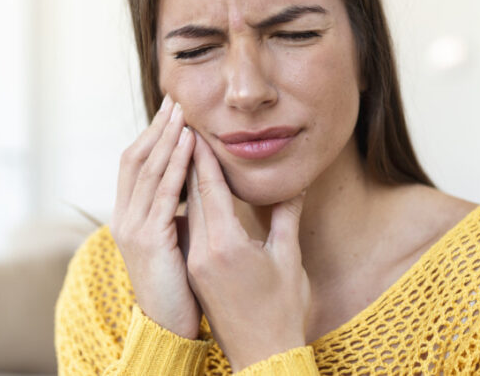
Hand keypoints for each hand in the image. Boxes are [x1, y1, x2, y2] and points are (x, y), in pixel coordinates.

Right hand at [110, 95, 201, 338]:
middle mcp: (123, 217)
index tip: (170, 111)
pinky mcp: (149, 240)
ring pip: (148, 170)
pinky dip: (176, 164)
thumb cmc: (179, 288)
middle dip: (156, 127)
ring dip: (167, 138)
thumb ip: (177, 214)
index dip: (151, 135)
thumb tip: (193, 187)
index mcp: (128, 217)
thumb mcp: (175, 242)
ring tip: (183, 112)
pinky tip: (190, 144)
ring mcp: (132, 228)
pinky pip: (164, 192)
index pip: (134, 164)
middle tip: (175, 99)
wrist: (169, 327)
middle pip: (136, 158)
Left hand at [185, 132, 309, 370]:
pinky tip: (192, 192)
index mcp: (226, 245)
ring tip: (185, 150)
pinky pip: (189, 229)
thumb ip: (285, 218)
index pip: (209, 189)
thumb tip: (294, 184)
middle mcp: (203, 252)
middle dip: (189, 160)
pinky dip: (190, 205)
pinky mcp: (195, 273)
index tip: (196, 128)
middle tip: (184, 127)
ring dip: (186, 181)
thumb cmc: (282, 310)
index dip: (203, 157)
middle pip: (192, 196)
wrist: (262, 356)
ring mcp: (196, 263)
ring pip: (188, 212)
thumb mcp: (288, 259)